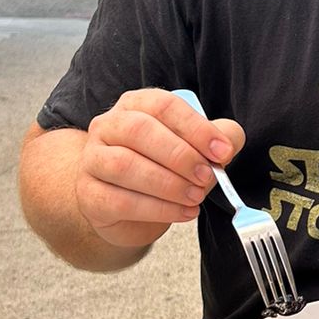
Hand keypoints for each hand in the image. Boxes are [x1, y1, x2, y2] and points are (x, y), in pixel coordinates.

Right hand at [75, 89, 244, 249]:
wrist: (127, 207)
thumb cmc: (163, 169)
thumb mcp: (195, 148)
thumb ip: (218, 138)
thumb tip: (228, 143)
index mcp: (135, 105)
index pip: (163, 105)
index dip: (195, 127)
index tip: (221, 151)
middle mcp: (108, 126)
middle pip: (139, 131)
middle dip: (179, 156)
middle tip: (207, 177)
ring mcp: (92, 160)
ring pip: (125, 166)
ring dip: (168, 184)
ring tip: (195, 197)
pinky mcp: (89, 194)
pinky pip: (120, 201)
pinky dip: (157, 209)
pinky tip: (182, 213)